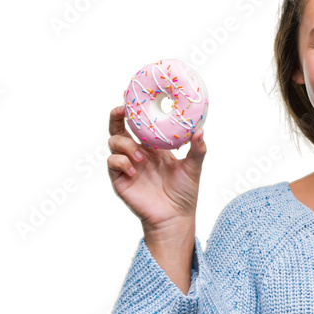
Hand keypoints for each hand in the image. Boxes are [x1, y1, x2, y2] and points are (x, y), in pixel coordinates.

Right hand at [106, 106, 206, 231]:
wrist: (176, 218)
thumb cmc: (184, 193)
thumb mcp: (193, 168)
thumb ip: (197, 149)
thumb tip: (200, 130)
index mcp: (152, 147)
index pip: (138, 124)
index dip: (133, 110)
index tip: (132, 95)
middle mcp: (137, 153)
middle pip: (118, 128)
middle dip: (116, 116)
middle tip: (121, 109)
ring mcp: (127, 166)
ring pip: (113, 143)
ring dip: (125, 145)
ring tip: (140, 157)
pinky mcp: (119, 179)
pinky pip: (112, 163)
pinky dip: (121, 162)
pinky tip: (133, 170)